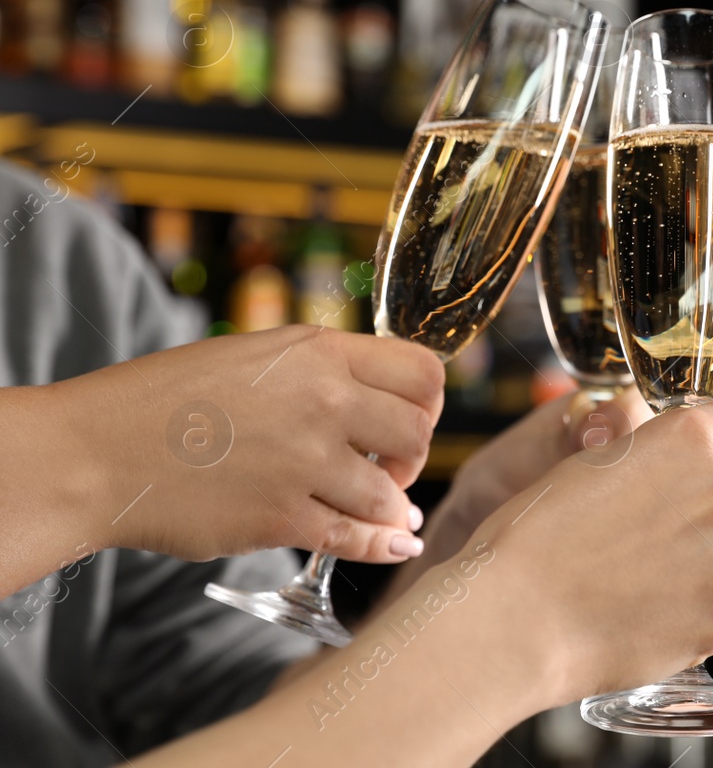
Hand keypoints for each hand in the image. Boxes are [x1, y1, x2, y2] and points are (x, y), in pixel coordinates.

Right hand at [59, 325, 443, 564]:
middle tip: (392, 469)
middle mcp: (323, 402)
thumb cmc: (168, 400)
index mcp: (318, 353)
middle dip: (413, 456)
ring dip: (393, 506)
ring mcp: (305, 463)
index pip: (422, 373)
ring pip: (391, 495)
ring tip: (383, 507)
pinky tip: (393, 542)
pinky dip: (383, 544)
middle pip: (418, 433)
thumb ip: (321, 370)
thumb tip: (380, 398)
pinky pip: (357, 538)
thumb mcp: (255, 355)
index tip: (411, 420)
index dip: (428, 403)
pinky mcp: (282, 519)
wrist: (98, 451)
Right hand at [452, 403, 712, 711]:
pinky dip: (694, 612)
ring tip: (636, 584)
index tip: (671, 476)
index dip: (691, 455)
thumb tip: (669, 473)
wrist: (520, 620)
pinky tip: (646, 616)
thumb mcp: (590, 463)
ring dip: (700, 563)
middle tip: (644, 538)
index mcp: (689, 437)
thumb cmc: (536, 541)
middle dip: (699, 508)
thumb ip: (647, 458)